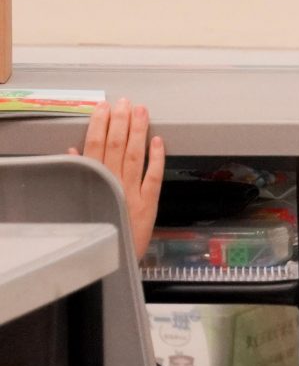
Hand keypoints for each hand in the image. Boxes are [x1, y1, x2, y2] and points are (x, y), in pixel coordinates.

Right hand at [72, 99, 164, 261]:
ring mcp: (131, 193)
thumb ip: (78, 176)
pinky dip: (156, 157)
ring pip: (134, 156)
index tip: (103, 107)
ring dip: (138, 131)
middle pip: (115, 147)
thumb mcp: (79, 204)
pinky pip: (154, 176)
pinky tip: (158, 140)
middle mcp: (111, 184)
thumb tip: (73, 150)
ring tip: (140, 110)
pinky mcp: (148, 204)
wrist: (109, 264)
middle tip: (124, 101)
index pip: (93, 148)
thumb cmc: (97, 229)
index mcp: (92, 183)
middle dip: (120, 121)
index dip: (99, 125)